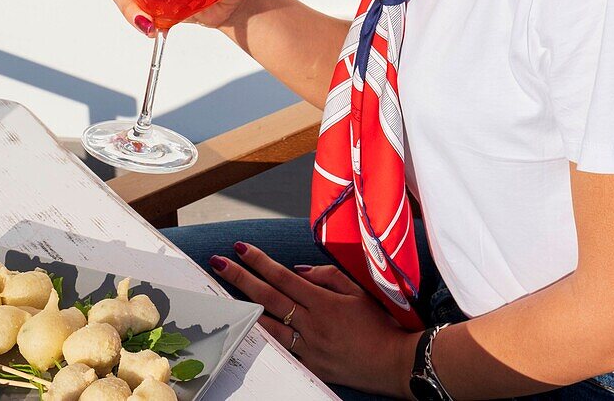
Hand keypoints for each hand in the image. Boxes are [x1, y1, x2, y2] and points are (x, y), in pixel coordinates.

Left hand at [208, 241, 414, 396]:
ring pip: (268, 326)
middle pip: (268, 298)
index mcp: (323, 302)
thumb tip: (296, 270)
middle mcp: (312, 324)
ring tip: (224, 295)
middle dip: (241, 278)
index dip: (259, 262)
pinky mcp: (311, 366)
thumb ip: (326, 276)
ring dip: (245, 308)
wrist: (394, 362)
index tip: (241, 248)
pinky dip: (264, 337)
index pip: (282, 277)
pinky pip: (281, 349)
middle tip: (219, 263)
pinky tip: (250, 327)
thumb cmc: (380, 322)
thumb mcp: (358, 290)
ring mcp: (309, 348)